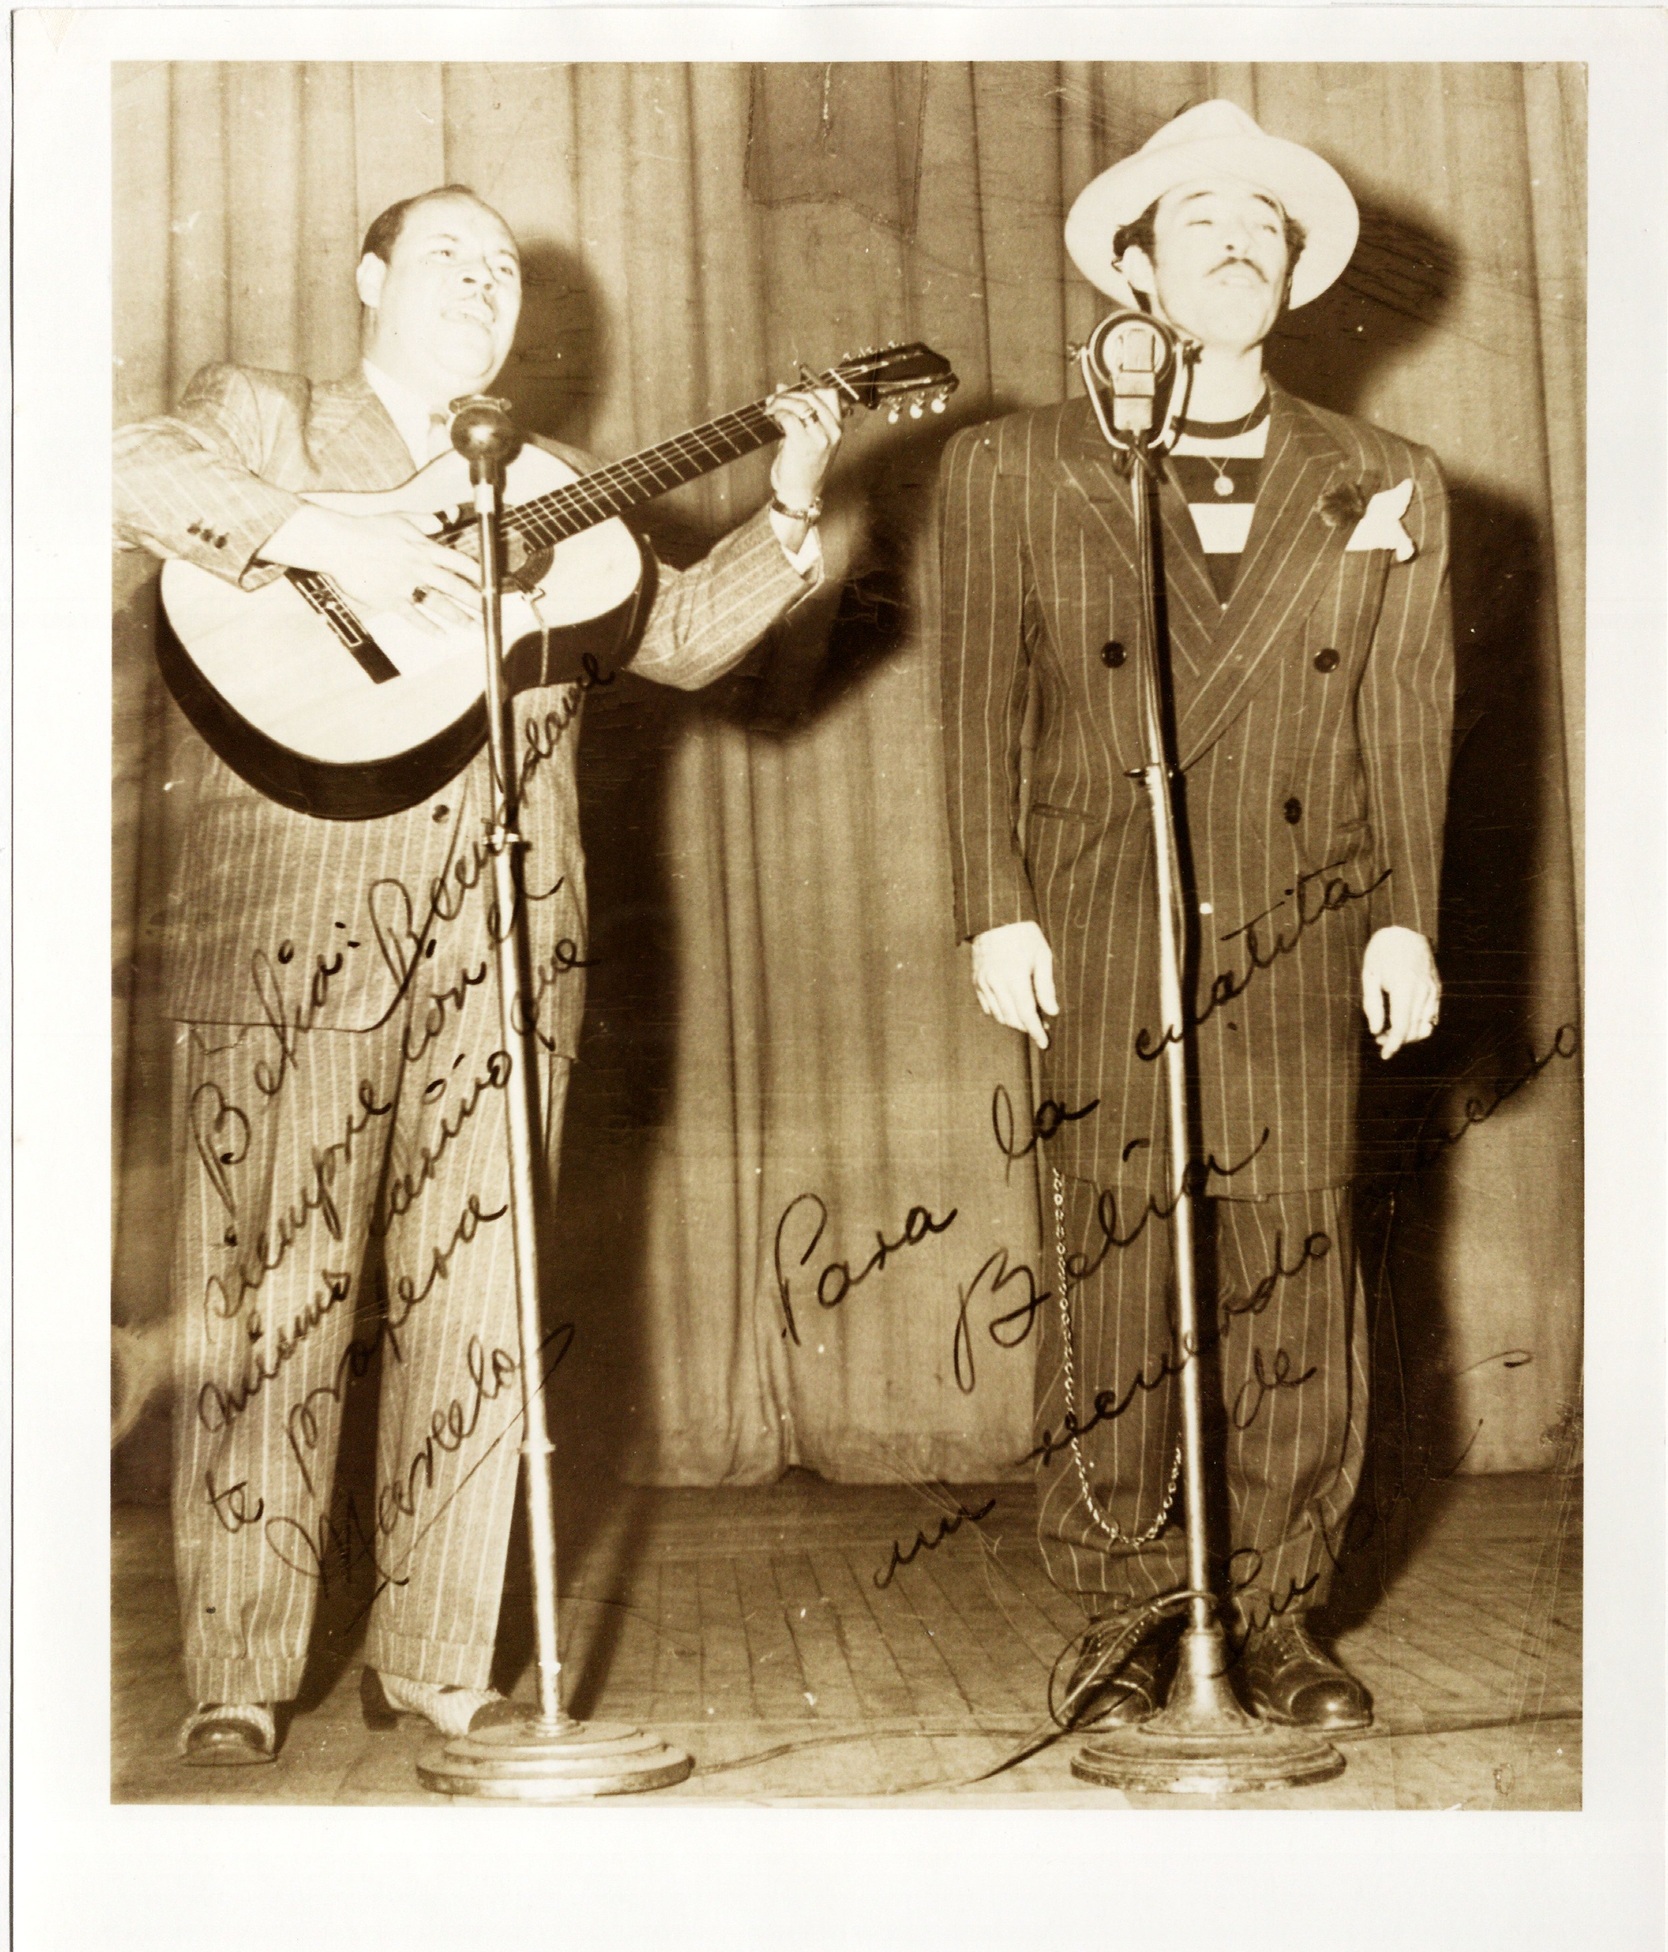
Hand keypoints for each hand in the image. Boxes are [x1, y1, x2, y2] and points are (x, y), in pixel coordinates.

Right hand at [257, 503, 480, 632]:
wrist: (339, 543)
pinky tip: (441, 636)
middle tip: (490, 611)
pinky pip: (414, 617)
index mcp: (423, 548)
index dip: (478, 574)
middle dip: (475, 601)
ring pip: (439, 604)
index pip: (460, 562)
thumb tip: (444, 519)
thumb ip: (426, 521)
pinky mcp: (390, 600)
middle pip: (455, 586)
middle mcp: (419, 567)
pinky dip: (429, 627)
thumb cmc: (368, 529)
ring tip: (473, 627)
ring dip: (458, 617)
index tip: (490, 584)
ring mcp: (405, 585)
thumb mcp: (400, 518)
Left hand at [765, 385, 842, 517]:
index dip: (808, 388)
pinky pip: (789, 418)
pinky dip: (777, 414)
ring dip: (781, 401)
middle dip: (790, 394)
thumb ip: (798, 411)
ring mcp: (820, 438)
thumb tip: (781, 386)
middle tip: (775, 399)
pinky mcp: (804, 444)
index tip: (792, 393)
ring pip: (801, 404)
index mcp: (838, 428)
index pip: (830, 394)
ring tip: (771, 407)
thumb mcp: (807, 437)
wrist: (800, 494)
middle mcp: (833, 431)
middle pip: (813, 396)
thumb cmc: (803, 467)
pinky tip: (772, 418)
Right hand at [972, 921, 1058, 1050]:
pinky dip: (1000, 1013)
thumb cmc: (1024, 934)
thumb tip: (1052, 1012)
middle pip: (1012, 1018)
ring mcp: (983, 982)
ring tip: (1029, 1017)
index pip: (1026, 1014)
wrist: (996, 917)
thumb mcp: (1042, 956)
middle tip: (1042, 1026)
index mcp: (1014, 977)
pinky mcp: (976, 980)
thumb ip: (1046, 987)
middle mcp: (995, 982)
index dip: (1036, 1031)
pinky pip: (987, 1007)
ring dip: (1014, 1022)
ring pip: (999, 1015)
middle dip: (1028, 1027)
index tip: (1045, 1043)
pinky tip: (1012, 1008)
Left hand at [1361, 925, 1439, 1058]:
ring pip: (1426, 1027)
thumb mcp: (1369, 975)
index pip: (1401, 1027)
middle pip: (1414, 1031)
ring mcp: (1433, 990)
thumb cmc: (1382, 952)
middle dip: (1397, 1040)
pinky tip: (1405, 1022)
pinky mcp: (1437, 989)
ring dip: (1409, 1035)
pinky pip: (1432, 1016)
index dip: (1393, 1045)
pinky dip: (1420, 1025)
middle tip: (1380, 1038)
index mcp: (1404, 988)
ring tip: (1390, 1030)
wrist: (1406, 930)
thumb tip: (1376, 1031)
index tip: (1384, 1055)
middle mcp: (1423, 992)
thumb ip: (1372, 1005)